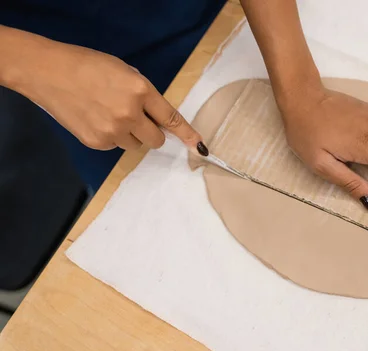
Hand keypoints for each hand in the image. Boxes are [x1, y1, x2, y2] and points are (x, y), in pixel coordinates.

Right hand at [16, 41, 204, 151]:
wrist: (48, 73)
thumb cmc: (89, 65)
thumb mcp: (125, 72)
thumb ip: (145, 95)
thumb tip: (159, 117)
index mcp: (140, 90)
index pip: (170, 118)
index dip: (186, 133)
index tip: (198, 145)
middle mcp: (129, 114)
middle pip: (156, 139)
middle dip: (152, 132)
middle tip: (138, 120)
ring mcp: (112, 131)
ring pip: (135, 145)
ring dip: (130, 134)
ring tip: (109, 114)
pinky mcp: (96, 142)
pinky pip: (115, 147)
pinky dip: (112, 137)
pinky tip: (96, 119)